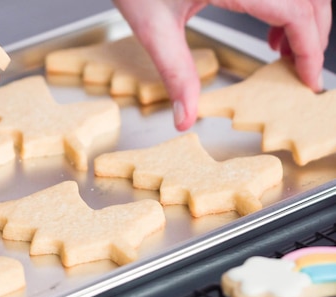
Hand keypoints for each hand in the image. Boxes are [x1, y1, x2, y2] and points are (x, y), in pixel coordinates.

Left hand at [113, 0, 330, 130]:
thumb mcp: (154, 29)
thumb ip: (176, 74)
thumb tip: (185, 116)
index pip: (297, 13)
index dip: (310, 49)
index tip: (308, 79)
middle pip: (310, 0)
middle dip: (312, 37)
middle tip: (300, 72)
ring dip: (303, 20)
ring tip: (284, 53)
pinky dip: (288, 6)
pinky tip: (270, 29)